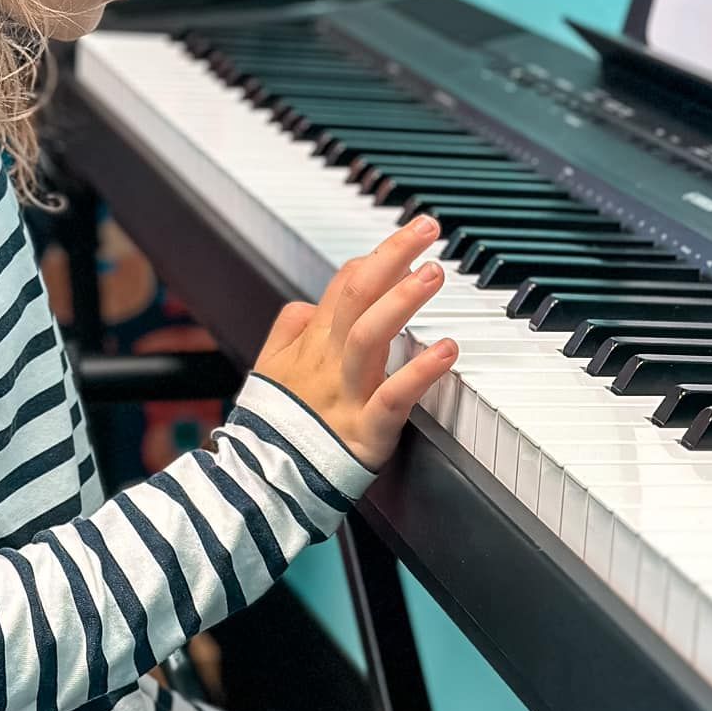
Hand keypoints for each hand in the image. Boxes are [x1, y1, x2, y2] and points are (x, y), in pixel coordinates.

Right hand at [252, 216, 457, 470]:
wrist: (263, 482)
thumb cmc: (274, 428)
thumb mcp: (268, 371)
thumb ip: (288, 332)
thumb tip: (306, 303)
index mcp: (312, 346)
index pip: (343, 286)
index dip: (377, 257)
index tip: (409, 237)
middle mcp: (329, 362)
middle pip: (356, 296)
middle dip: (392, 256)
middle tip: (427, 228)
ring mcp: (346, 394)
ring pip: (369, 336)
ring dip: (402, 301)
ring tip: (433, 273)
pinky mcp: (365, 430)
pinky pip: (392, 397)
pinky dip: (419, 372)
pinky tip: (447, 350)